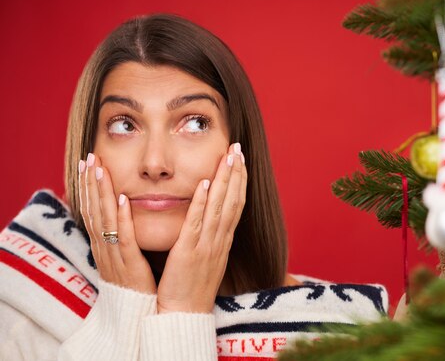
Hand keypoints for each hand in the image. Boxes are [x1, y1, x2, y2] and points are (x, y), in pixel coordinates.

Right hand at [79, 153, 156, 294]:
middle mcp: (104, 247)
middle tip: (90, 157)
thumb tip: (123, 210)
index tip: (89, 163)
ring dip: (101, 193)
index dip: (90, 186)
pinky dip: (121, 218)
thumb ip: (121, 233)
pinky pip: (123, 238)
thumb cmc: (134, 283)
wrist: (135, 314)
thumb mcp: (123, 254)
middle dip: (91, 183)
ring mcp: (114, 256)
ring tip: (100, 169)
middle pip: (93, 210)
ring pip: (104, 219)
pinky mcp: (128, 265)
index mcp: (103, 244)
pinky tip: (121, 200)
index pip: (93, 209)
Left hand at [156, 143, 246, 313]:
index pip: (236, 204)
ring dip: (226, 180)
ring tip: (229, 156)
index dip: (240, 180)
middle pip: (233, 200)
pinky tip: (206, 182)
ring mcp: (207, 246)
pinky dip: (204, 202)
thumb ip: (207, 237)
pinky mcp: (190, 253)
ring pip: (221, 207)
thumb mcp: (205, 258)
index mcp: (222, 240)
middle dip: (237, 173)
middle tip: (239, 148)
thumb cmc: (191, 287)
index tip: (240, 159)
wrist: (185, 314)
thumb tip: (209, 218)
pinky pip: (198, 223)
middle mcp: (219, 240)